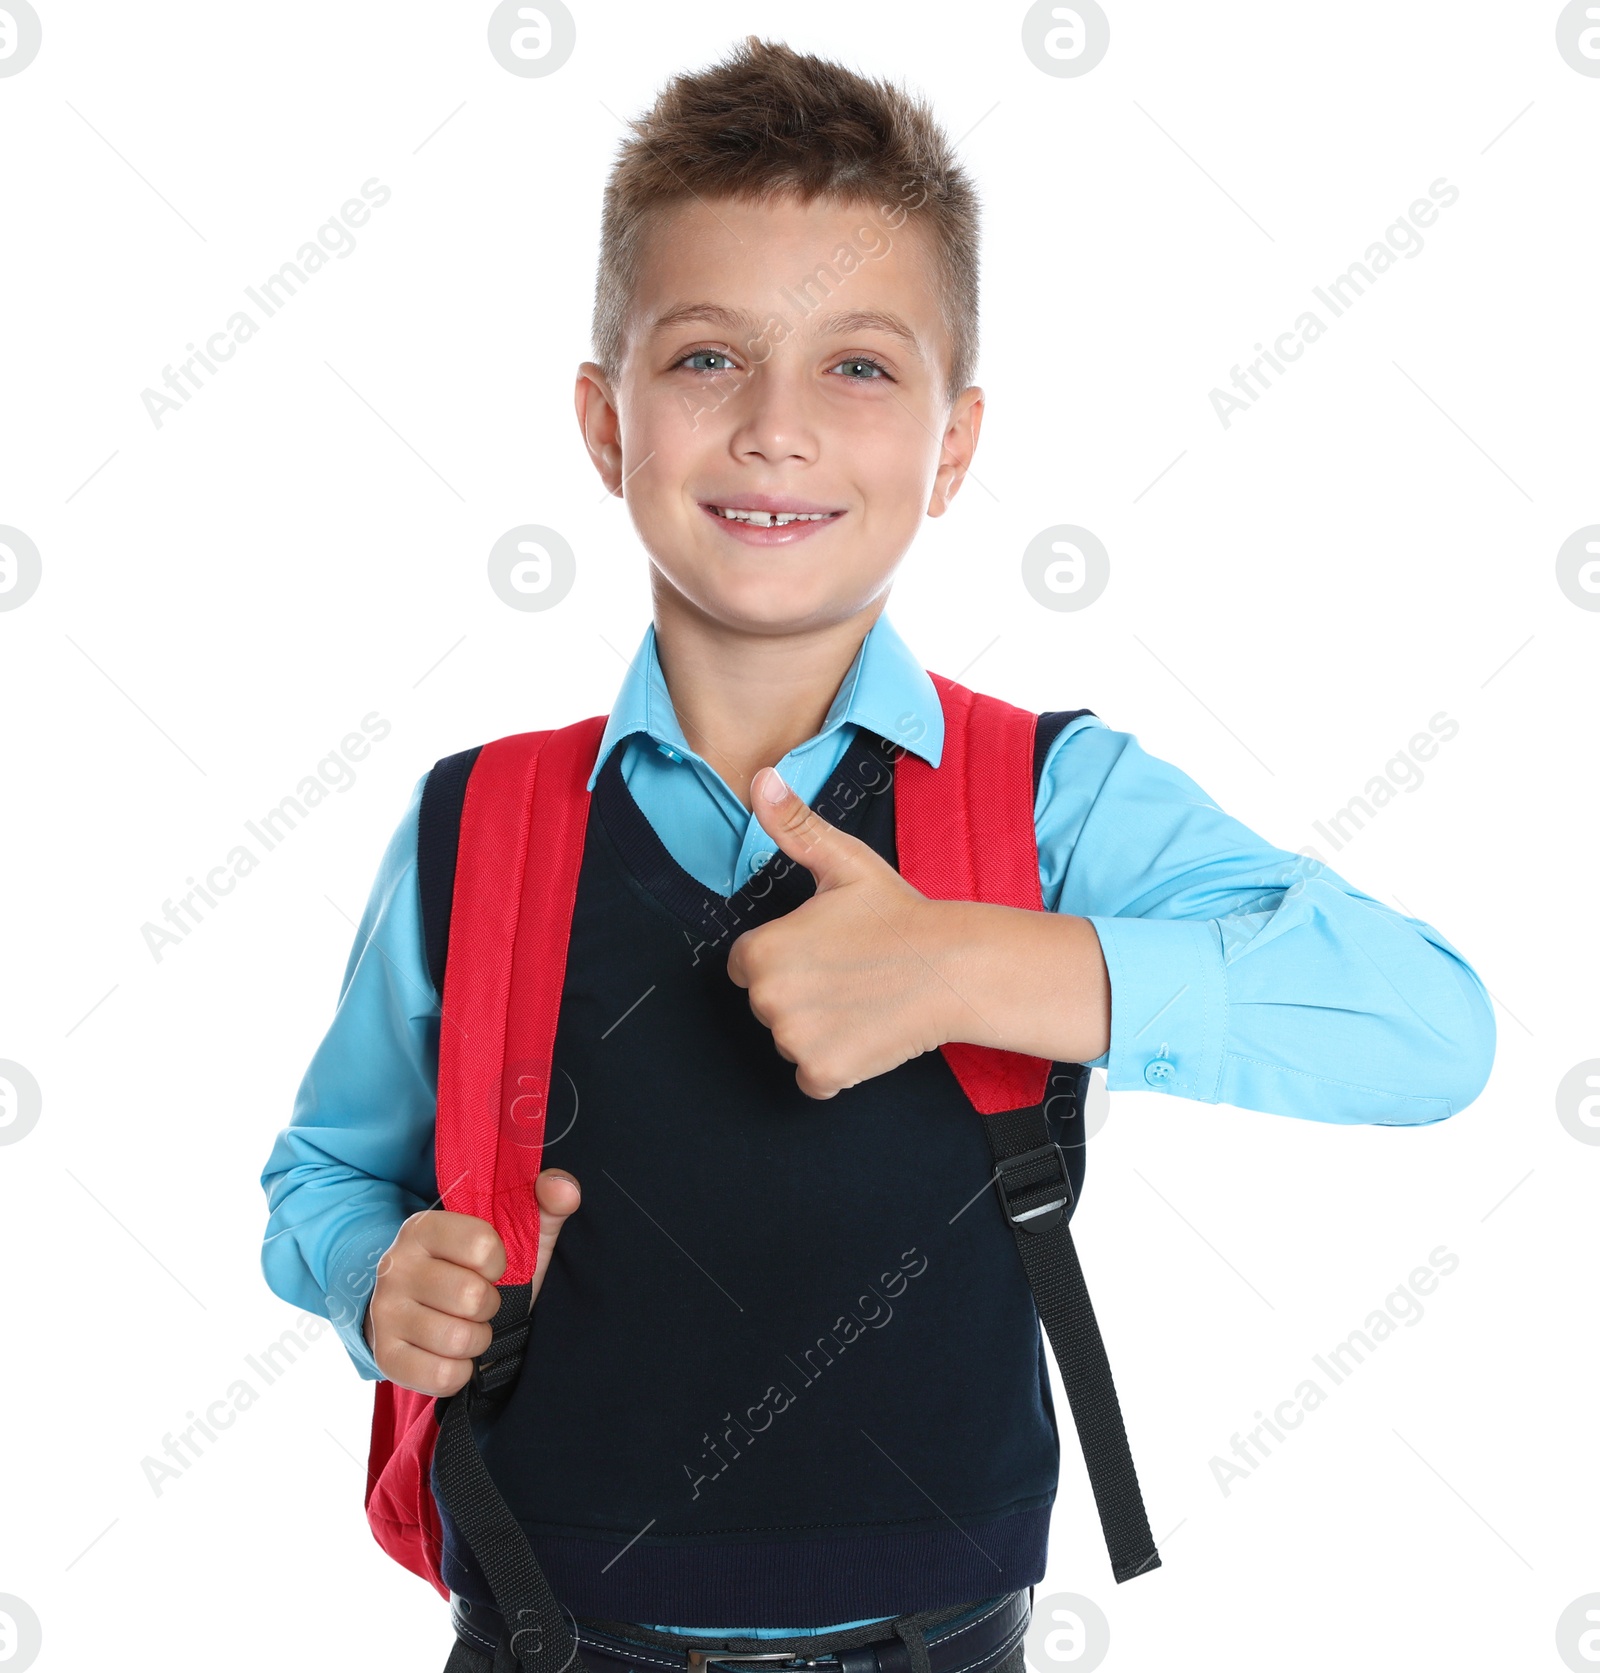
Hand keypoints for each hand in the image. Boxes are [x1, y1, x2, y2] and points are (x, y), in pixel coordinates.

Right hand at [364, 1169, 581, 1393]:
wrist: (426, 1314)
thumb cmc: (478, 1272)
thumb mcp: (514, 1235)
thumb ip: (545, 1205)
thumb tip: (565, 1190)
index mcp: (424, 1227)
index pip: (482, 1245)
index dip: (499, 1264)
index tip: (490, 1267)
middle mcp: (394, 1265)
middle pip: (471, 1296)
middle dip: (490, 1306)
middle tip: (478, 1303)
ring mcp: (384, 1311)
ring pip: (458, 1339)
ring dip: (477, 1340)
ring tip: (466, 1327)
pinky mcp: (384, 1355)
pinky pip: (441, 1376)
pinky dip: (460, 1372)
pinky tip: (452, 1354)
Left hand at [725, 765, 961, 1099]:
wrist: (956, 968)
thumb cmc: (899, 914)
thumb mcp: (843, 863)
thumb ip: (794, 826)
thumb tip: (762, 779)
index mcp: (762, 950)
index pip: (747, 964)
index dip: (786, 955)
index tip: (826, 949)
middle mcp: (768, 999)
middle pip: (767, 1004)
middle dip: (800, 993)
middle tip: (849, 972)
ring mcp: (795, 1040)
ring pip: (790, 1039)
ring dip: (818, 1029)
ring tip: (862, 999)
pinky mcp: (824, 1073)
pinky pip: (813, 1077)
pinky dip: (836, 1065)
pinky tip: (866, 1032)